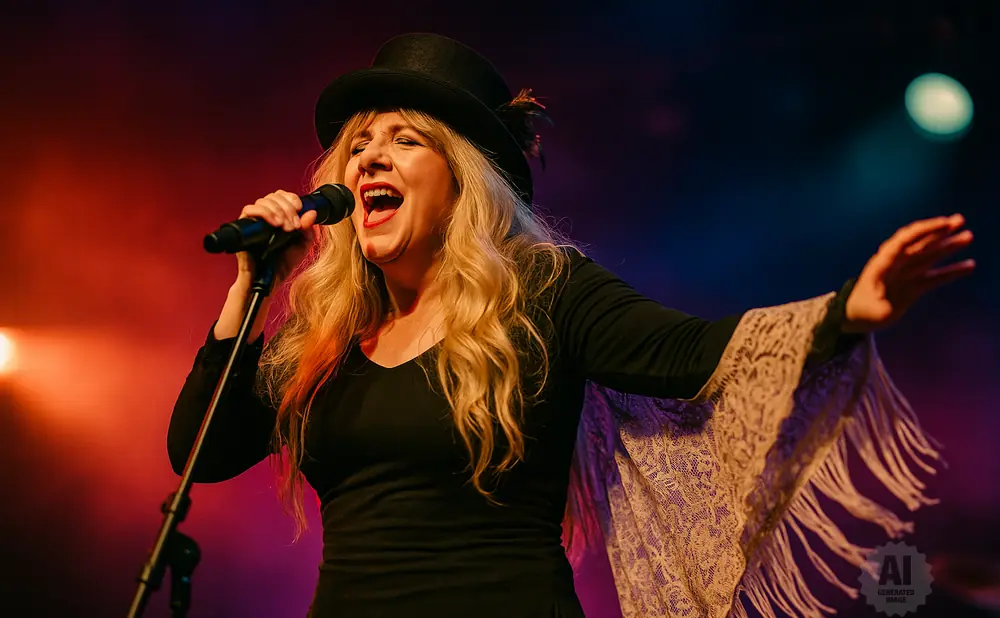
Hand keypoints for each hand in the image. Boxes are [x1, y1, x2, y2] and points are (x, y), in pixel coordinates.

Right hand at [234, 190, 319, 285]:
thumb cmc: (282, 264)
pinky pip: (249, 209)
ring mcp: (253, 221)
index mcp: (278, 217)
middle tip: (294, 226)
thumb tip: (311, 213)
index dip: (291, 198)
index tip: (299, 208)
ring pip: (263, 201)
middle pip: (273, 196)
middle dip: (287, 208)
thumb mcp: (302, 246)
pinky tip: (275, 224)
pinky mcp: (243, 227)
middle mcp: (264, 216)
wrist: (269, 280)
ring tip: (287, 227)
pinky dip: (264, 213)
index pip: (281, 196)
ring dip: (279, 211)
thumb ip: (308, 230)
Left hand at [843, 214, 974, 332]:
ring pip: (930, 256)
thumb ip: (877, 308)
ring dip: (948, 246)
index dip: (924, 230)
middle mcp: (896, 264)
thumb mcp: (866, 311)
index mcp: (883, 264)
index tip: (943, 223)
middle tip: (960, 220)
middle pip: (919, 243)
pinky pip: (935, 276)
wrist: (857, 317)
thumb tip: (886, 307)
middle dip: (938, 231)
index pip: (904, 241)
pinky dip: (951, 271)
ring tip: (969, 236)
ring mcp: (906, 274)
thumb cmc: (859, 311)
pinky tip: (969, 266)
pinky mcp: (914, 285)